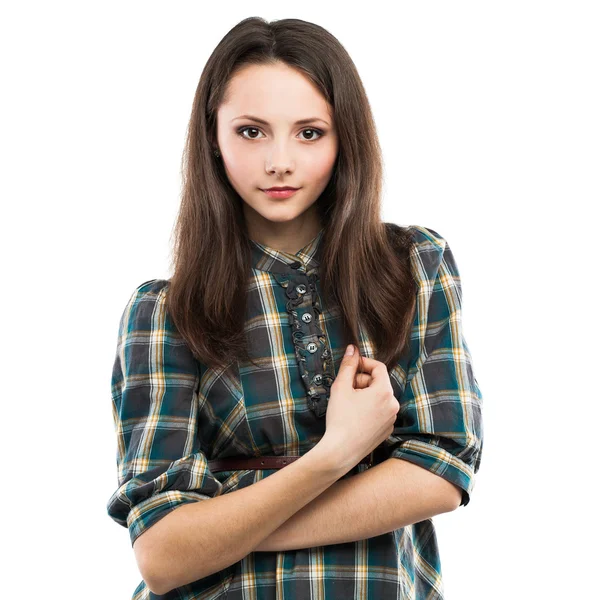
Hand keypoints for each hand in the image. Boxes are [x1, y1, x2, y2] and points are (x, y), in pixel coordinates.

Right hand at [320, 345, 397, 469]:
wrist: (341, 451)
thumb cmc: (340, 418)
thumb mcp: (341, 387)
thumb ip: (348, 365)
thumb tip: (352, 349)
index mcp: (384, 391)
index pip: (379, 367)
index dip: (364, 363)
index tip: (351, 367)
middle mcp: (393, 404)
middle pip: (379, 382)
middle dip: (362, 381)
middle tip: (345, 389)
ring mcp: (392, 419)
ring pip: (379, 397)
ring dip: (365, 395)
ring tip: (348, 404)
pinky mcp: (387, 430)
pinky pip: (380, 412)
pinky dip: (369, 409)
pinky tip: (354, 417)